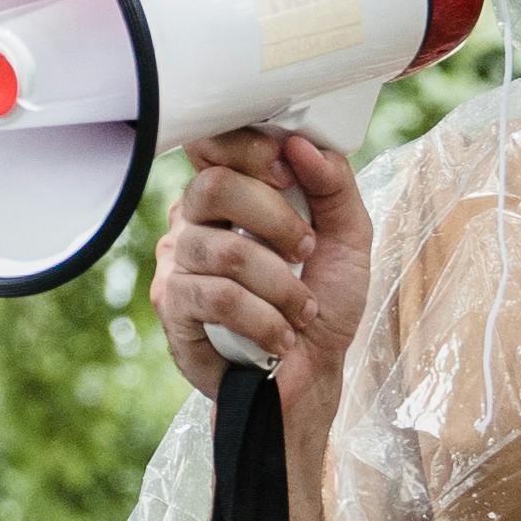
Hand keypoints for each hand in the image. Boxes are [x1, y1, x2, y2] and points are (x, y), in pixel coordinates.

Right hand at [151, 124, 366, 401]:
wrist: (308, 377)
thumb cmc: (321, 306)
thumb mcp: (347, 239)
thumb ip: (333, 185)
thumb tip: (302, 145)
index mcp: (230, 194)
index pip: (214, 142)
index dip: (250, 150)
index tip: (289, 176)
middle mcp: (194, 220)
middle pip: (215, 186)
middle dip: (277, 220)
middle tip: (307, 251)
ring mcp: (177, 263)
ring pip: (225, 251)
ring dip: (281, 285)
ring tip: (302, 310)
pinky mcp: (173, 306)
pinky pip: (218, 297)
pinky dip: (264, 319)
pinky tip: (279, 336)